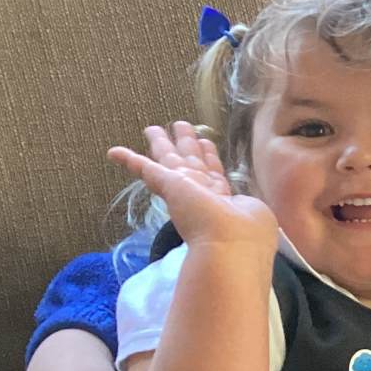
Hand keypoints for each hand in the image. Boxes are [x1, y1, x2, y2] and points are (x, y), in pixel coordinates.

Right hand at [108, 121, 276, 250]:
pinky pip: (147, 169)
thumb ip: (248, 211)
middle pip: (190, 161)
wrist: (228, 246)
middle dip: (186, 143)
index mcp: (224, 199)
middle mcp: (201, 192)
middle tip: (180, 124)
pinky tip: (115, 152)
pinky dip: (131, 161)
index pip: (213, 173)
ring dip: (163, 143)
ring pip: (170, 158)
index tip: (206, 143)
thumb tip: (247, 213)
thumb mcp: (254, 216)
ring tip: (154, 128)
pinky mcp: (170, 186)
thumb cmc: (245, 234)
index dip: (210, 157)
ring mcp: (184, 189)